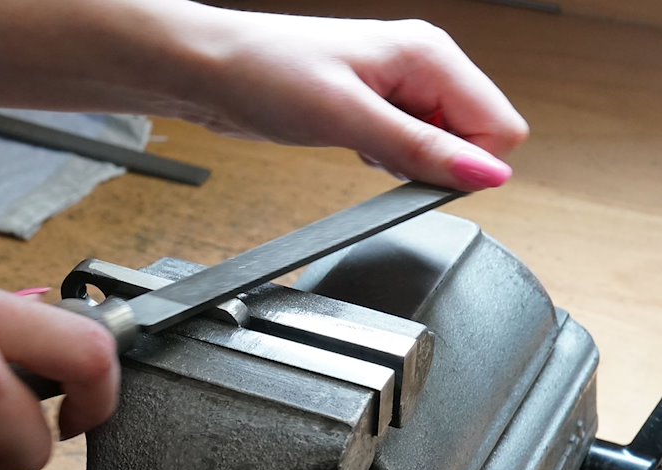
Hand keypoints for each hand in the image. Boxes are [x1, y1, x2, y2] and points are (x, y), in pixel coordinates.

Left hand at [176, 13, 528, 190]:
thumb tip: (486, 175)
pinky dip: (383, 157)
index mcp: (430, 55)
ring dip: (404, 161)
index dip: (468, 164)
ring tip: (356, 139)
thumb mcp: (347, 117)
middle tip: (378, 150)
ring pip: (438, 147)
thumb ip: (420, 149)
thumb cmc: (265, 70)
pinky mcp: (372, 108)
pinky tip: (350, 142)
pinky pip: (404, 147)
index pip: (499, 128)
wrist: (209, 69)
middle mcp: (421, 68)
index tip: (421, 172)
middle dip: (433, 162)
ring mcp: (397, 88)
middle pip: (472, 139)